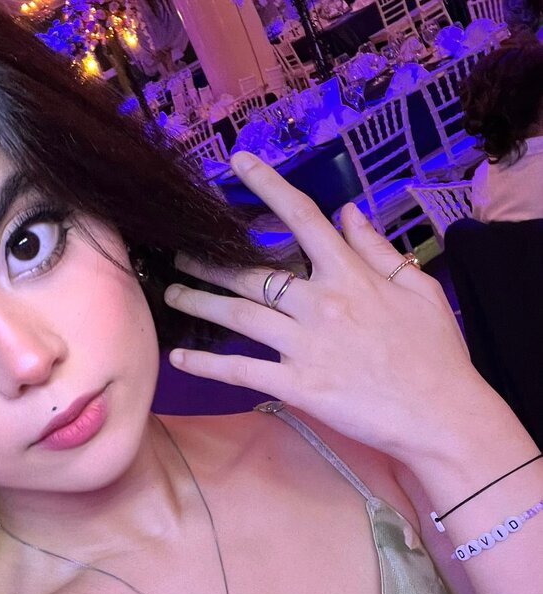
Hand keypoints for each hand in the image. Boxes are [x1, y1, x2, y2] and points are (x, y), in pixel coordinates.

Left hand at [163, 152, 502, 465]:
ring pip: (239, 316)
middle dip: (211, 262)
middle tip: (179, 254)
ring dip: (199, 303)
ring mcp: (305, 346)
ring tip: (170, 295)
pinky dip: (206, 364)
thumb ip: (377, 248)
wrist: (440, 413)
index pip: (303, 218)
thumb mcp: (417, 288)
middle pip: (253, 274)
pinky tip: (178, 358)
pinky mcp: (297, 386)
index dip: (267, 185)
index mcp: (349, 275)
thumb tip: (348, 212)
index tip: (237, 163)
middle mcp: (321, 303)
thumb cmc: (434, 352)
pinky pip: (241, 371)